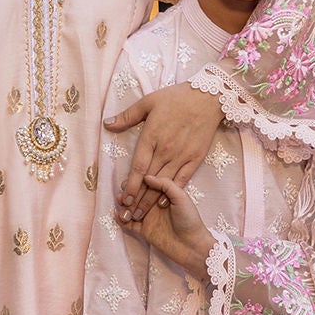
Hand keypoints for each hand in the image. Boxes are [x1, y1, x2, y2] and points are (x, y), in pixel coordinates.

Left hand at [105, 84, 223, 219]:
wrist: (208, 98)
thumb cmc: (176, 98)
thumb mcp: (148, 101)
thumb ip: (127, 116)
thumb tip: (107, 124)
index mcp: (152, 136)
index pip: (138, 167)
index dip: (130, 185)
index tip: (123, 199)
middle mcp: (166, 150)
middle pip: (149, 180)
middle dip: (138, 199)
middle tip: (128, 216)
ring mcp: (181, 156)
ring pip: (164, 183)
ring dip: (151, 200)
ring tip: (141, 215)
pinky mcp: (195, 158)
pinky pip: (182, 179)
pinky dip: (172, 192)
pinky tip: (163, 203)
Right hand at [124, 173, 214, 278]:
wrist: (192, 246)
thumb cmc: (190, 220)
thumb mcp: (181, 197)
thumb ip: (166, 185)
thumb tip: (146, 176)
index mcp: (164, 194)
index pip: (147, 184)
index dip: (136, 182)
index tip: (129, 181)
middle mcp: (154, 204)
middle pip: (136, 196)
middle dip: (128, 193)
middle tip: (123, 193)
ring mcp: (148, 218)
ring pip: (131, 209)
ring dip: (123, 205)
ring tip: (120, 203)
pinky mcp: (144, 230)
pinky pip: (129, 224)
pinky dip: (122, 219)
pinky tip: (118, 215)